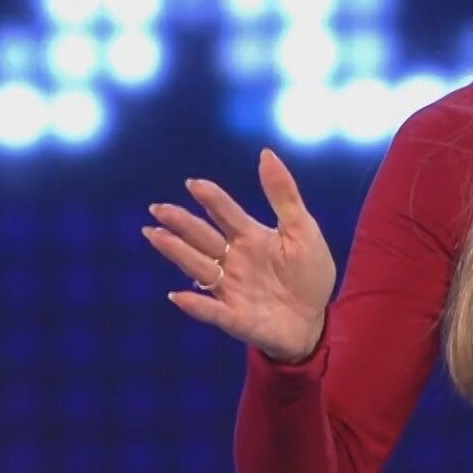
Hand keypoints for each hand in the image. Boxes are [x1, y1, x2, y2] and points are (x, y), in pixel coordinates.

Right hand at [144, 148, 337, 362]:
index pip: (226, 214)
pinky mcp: (235, 318)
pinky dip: (196, 304)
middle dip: (180, 223)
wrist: (316, 319)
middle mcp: (234, 260)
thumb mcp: (302, 230)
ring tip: (156, 236)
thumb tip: (266, 153)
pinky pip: (212, 311)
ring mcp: (232, 289)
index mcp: (250, 237)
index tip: (193, 183)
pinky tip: (178, 295)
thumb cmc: (308, 274)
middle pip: (203, 238)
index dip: (211, 198)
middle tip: (158, 208)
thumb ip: (284, 195)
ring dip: (177, 253)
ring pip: (199, 268)